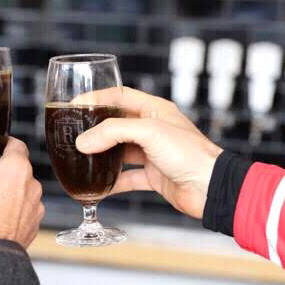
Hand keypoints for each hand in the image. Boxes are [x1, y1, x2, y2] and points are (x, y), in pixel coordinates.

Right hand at [0, 138, 44, 247]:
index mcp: (16, 168)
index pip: (16, 144)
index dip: (4, 143)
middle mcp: (31, 184)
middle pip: (19, 169)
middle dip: (3, 170)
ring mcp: (35, 206)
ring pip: (23, 190)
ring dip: (10, 192)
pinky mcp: (33, 224)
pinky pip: (25, 211)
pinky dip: (14, 211)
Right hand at [72, 87, 221, 217]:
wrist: (210, 189)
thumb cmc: (191, 154)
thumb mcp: (150, 133)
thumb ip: (113, 132)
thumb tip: (84, 142)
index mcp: (156, 110)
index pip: (121, 96)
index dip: (97, 98)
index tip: (75, 105)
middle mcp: (154, 130)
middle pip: (117, 124)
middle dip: (96, 129)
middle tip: (74, 133)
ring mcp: (153, 154)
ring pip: (120, 152)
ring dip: (102, 156)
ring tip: (81, 158)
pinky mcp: (154, 176)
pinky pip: (127, 177)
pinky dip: (112, 182)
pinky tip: (98, 187)